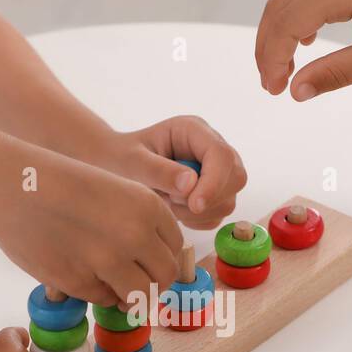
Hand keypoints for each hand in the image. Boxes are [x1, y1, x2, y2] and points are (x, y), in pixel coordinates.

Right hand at [0, 155, 181, 307]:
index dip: (161, 258)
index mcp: (148, 206)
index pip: (175, 247)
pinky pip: (103, 299)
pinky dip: (98, 294)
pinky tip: (83, 276)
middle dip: (153, 284)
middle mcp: (135, 234)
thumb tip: (154, 265)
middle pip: (165, 276)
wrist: (12, 185)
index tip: (148, 262)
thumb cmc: (61, 185)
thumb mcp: (115, 190)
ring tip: (115, 290)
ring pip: (140, 297)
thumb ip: (140, 223)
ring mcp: (108, 260)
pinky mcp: (80, 281)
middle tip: (136, 282)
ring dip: (130, 298)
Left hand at [101, 116, 246, 229]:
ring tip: (167, 203)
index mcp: (194, 131)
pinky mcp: (213, 193)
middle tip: (172, 202)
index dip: (214, 182)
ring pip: (228, 200)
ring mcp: (215, 172)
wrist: (116, 168)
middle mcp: (210, 149)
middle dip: (208, 199)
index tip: (194, 204)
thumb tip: (190, 184)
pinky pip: (217, 215)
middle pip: (235, 177)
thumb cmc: (121, 159)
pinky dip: (197, 221)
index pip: (221, 155)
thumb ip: (158, 171)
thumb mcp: (133, 162)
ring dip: (198, 212)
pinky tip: (175, 211)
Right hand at [256, 0, 351, 99]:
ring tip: (283, 72)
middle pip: (278, 8)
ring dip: (277, 34)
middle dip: (269, 49)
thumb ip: (333, 74)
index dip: (272, 60)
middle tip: (272, 86)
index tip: (274, 90)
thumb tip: (295, 92)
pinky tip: (302, 46)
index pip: (286, 23)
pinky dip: (293, 19)